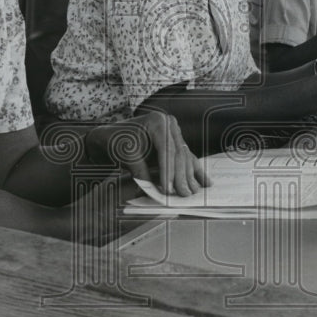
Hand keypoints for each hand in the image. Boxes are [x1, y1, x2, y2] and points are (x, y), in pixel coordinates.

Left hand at [86, 112, 209, 196]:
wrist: (112, 136)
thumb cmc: (116, 141)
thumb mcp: (127, 155)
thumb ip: (141, 172)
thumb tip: (155, 191)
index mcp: (157, 122)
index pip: (167, 149)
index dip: (168, 171)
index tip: (169, 189)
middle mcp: (169, 124)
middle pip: (178, 153)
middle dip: (181, 176)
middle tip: (183, 194)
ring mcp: (174, 132)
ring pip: (185, 156)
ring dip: (189, 176)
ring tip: (193, 192)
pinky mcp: (175, 141)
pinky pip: (186, 157)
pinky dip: (194, 170)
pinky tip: (204, 181)